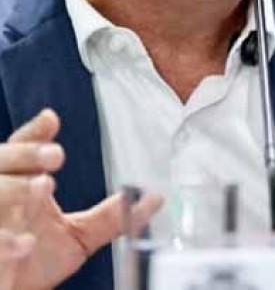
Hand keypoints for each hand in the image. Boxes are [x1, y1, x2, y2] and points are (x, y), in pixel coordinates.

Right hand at [0, 109, 161, 289]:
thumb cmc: (36, 261)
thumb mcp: (79, 236)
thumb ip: (110, 216)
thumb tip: (155, 199)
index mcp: (23, 183)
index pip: (22, 148)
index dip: (35, 132)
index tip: (51, 119)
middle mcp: (2, 195)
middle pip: (4, 160)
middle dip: (28, 153)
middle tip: (56, 155)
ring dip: (17, 188)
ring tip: (43, 186)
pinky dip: (7, 240)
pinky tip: (26, 243)